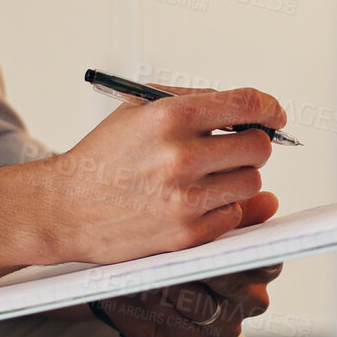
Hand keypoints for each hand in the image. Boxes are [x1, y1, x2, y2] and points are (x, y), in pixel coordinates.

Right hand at [39, 87, 287, 264]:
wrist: (63, 208)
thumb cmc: (104, 157)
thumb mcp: (139, 110)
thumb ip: (196, 102)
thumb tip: (256, 112)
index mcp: (169, 117)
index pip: (247, 104)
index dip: (269, 109)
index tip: (274, 115)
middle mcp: (179, 156)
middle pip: (258, 147)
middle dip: (252, 145)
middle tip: (234, 149)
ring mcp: (184, 198)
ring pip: (252, 184)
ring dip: (237, 179)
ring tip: (207, 177)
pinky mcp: (186, 234)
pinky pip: (233, 215)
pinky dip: (222, 208)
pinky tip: (193, 202)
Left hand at [94, 196, 284, 336]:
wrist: (141, 282)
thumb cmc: (182, 244)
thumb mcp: (206, 222)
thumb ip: (236, 212)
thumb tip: (269, 201)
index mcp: (262, 267)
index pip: (266, 260)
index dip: (243, 253)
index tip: (218, 242)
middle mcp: (251, 300)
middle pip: (236, 287)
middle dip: (206, 270)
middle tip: (181, 251)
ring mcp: (225, 326)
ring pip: (204, 308)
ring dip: (176, 288)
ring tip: (153, 268)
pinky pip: (181, 329)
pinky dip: (160, 309)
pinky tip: (144, 291)